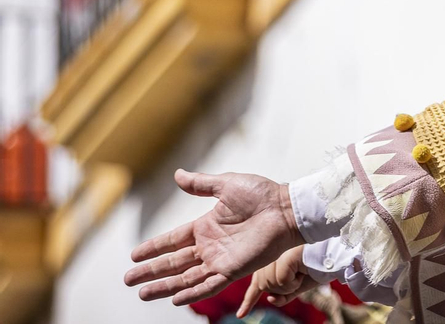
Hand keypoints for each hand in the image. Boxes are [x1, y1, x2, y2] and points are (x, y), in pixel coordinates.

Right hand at [124, 168, 301, 305]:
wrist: (286, 207)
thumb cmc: (262, 194)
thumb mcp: (226, 185)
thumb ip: (201, 184)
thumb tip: (177, 175)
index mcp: (206, 226)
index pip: (173, 241)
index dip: (154, 248)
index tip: (133, 256)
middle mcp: (210, 246)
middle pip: (174, 262)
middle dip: (151, 271)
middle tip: (128, 279)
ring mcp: (221, 259)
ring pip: (186, 277)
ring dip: (165, 286)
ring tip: (142, 294)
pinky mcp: (234, 269)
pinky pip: (209, 284)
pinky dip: (192, 293)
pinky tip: (175, 299)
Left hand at [238, 245, 317, 316]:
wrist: (332, 256)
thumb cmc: (316, 268)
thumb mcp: (296, 287)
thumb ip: (281, 296)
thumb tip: (270, 299)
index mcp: (270, 265)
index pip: (256, 286)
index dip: (248, 302)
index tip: (242, 315)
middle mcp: (269, 258)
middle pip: (264, 287)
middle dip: (282, 289)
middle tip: (299, 276)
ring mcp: (275, 255)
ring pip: (271, 285)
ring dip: (290, 285)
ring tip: (302, 271)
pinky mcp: (283, 257)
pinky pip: (281, 281)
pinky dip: (293, 282)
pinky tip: (301, 271)